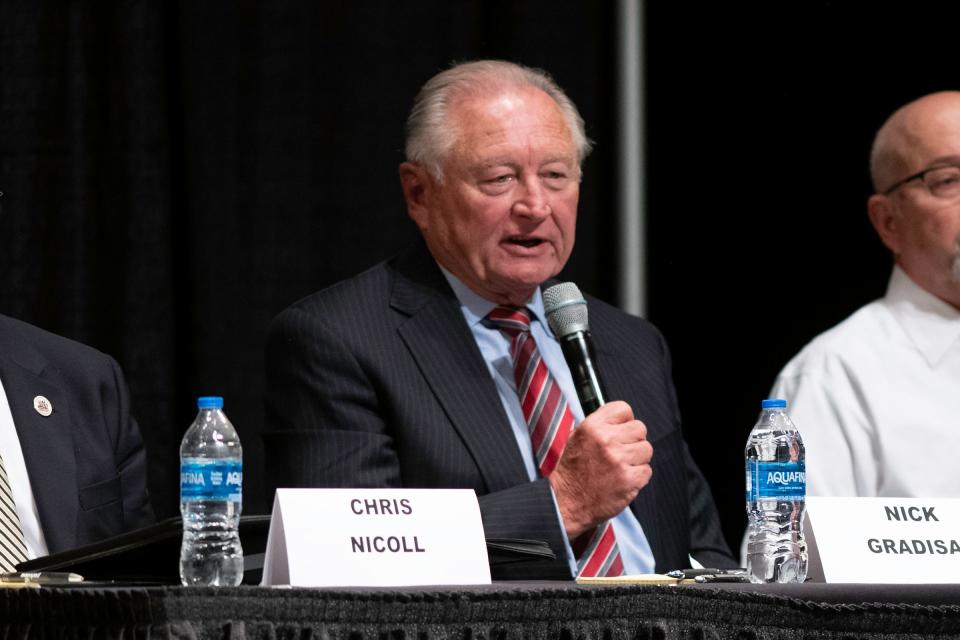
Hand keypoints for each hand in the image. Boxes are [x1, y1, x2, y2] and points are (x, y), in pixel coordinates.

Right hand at [548, 401, 652, 538]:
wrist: (567, 502)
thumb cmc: (573, 471)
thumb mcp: (577, 438)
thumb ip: (599, 425)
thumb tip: (621, 418)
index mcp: (592, 426)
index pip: (623, 409)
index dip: (624, 421)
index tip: (620, 431)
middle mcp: (606, 440)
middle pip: (639, 428)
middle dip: (633, 440)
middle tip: (621, 452)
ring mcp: (619, 460)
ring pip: (646, 449)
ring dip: (637, 459)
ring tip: (621, 467)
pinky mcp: (629, 479)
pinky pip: (647, 470)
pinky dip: (638, 477)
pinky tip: (623, 480)